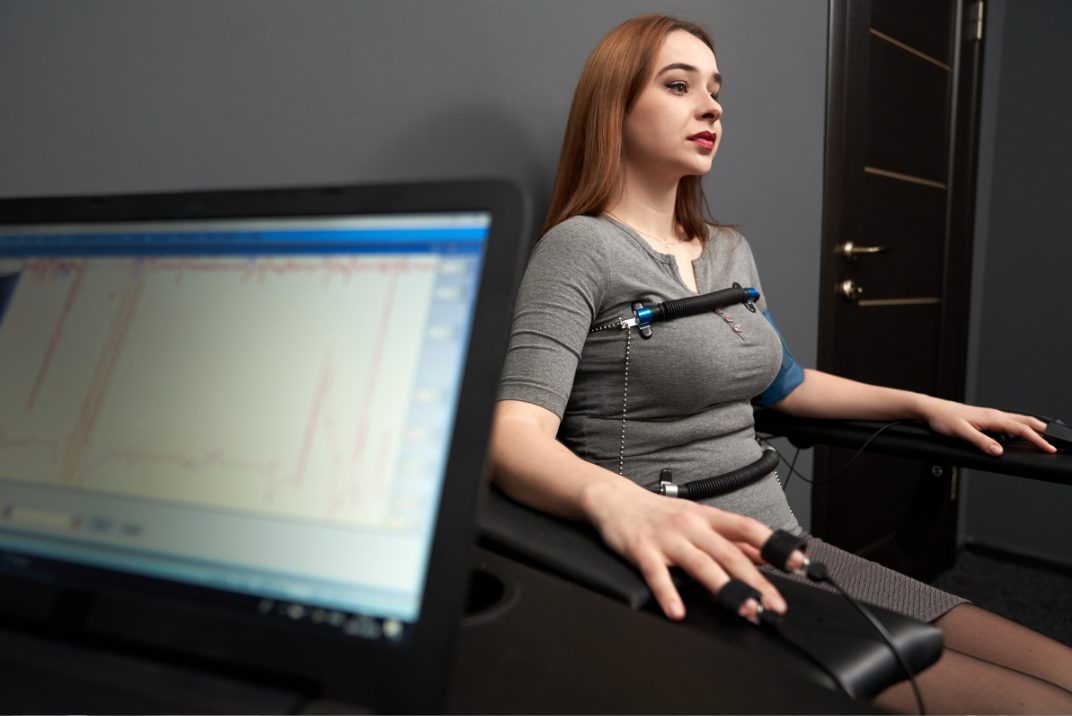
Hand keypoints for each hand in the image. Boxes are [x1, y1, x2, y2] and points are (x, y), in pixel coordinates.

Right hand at [584, 480, 804, 621]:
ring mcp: (667, 538)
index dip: (773, 545)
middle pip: (729, 553)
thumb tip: (764, 555)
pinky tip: (677, 611)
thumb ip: (731, 538)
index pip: (748, 528)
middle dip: (756, 580)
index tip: (796, 563)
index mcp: (708, 518)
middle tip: (774, 605)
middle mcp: (691, 526)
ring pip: (701, 563)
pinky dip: (668, 594)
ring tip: (744, 609)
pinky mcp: (642, 550)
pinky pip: (656, 574)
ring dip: (725, 588)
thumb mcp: (699, 519)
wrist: (614, 500)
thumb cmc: (658, 513)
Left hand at [920, 398, 1054, 454]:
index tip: (1049, 448)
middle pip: (1026, 421)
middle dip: (1043, 431)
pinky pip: (1010, 422)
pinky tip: (1022, 433)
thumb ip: (980, 442)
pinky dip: (1022, 426)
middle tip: (1055, 442)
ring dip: (1034, 427)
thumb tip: (998, 451)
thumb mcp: (961, 433)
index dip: (1037, 439)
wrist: (933, 410)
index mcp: (992, 417)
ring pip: (1019, 420)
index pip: (1021, 429)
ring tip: (1045, 437)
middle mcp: (994, 415)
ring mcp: (991, 416)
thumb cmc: (944, 419)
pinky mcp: (987, 418)